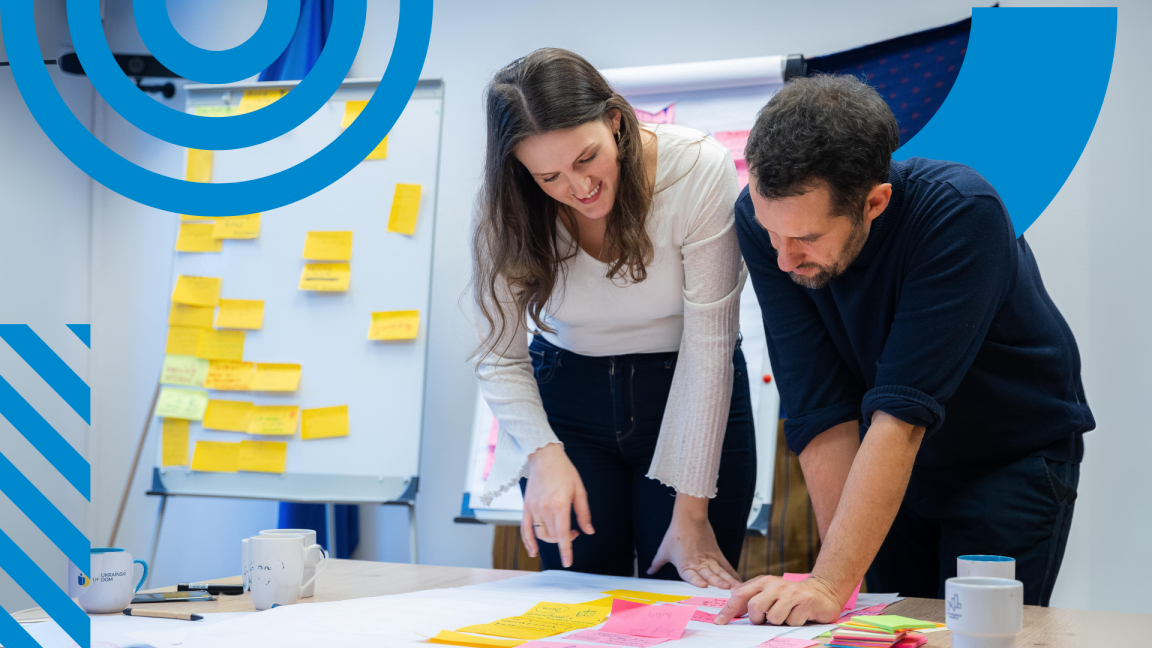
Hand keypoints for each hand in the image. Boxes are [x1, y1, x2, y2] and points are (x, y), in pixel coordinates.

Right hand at [520, 443, 593, 567]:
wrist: (544, 457)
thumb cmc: (565, 471)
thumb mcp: (579, 490)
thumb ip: (584, 513)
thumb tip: (589, 531)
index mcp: (560, 505)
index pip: (563, 535)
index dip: (566, 550)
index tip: (567, 562)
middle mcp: (545, 508)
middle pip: (553, 536)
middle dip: (564, 540)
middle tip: (574, 532)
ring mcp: (533, 508)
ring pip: (541, 534)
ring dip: (551, 539)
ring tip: (560, 532)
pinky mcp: (526, 507)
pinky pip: (525, 529)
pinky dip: (528, 542)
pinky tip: (533, 551)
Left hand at [646, 494, 740, 588]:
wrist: (689, 518)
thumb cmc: (675, 535)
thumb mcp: (663, 551)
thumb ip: (657, 564)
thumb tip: (649, 572)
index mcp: (684, 565)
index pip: (691, 575)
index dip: (697, 580)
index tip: (704, 585)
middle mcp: (698, 564)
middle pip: (709, 574)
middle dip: (718, 583)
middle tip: (726, 590)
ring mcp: (709, 559)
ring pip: (720, 571)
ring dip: (728, 579)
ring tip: (735, 587)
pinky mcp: (717, 553)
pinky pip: (726, 565)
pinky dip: (732, 573)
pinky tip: (738, 582)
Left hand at [715, 574, 842, 625]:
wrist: (822, 592)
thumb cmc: (790, 596)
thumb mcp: (769, 591)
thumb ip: (750, 595)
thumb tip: (730, 601)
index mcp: (764, 581)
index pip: (740, 595)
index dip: (729, 610)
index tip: (719, 622)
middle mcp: (776, 585)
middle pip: (755, 607)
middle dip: (758, 619)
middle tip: (767, 618)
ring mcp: (792, 593)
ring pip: (773, 618)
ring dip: (779, 621)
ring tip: (787, 614)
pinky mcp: (806, 603)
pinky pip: (791, 622)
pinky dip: (794, 622)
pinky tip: (799, 614)